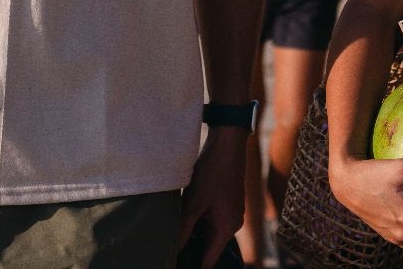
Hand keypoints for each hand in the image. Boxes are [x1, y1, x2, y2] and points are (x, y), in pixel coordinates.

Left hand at [177, 127, 247, 268]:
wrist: (227, 145)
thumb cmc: (212, 172)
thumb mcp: (193, 203)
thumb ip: (183, 229)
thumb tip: (173, 249)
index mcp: (226, 229)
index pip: (208, 260)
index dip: (193, 265)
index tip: (175, 264)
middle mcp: (233, 224)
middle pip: (210, 247)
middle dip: (192, 249)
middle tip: (170, 249)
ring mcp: (232, 214)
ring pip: (210, 233)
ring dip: (195, 233)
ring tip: (175, 233)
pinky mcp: (229, 204)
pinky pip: (213, 221)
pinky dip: (200, 221)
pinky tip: (185, 216)